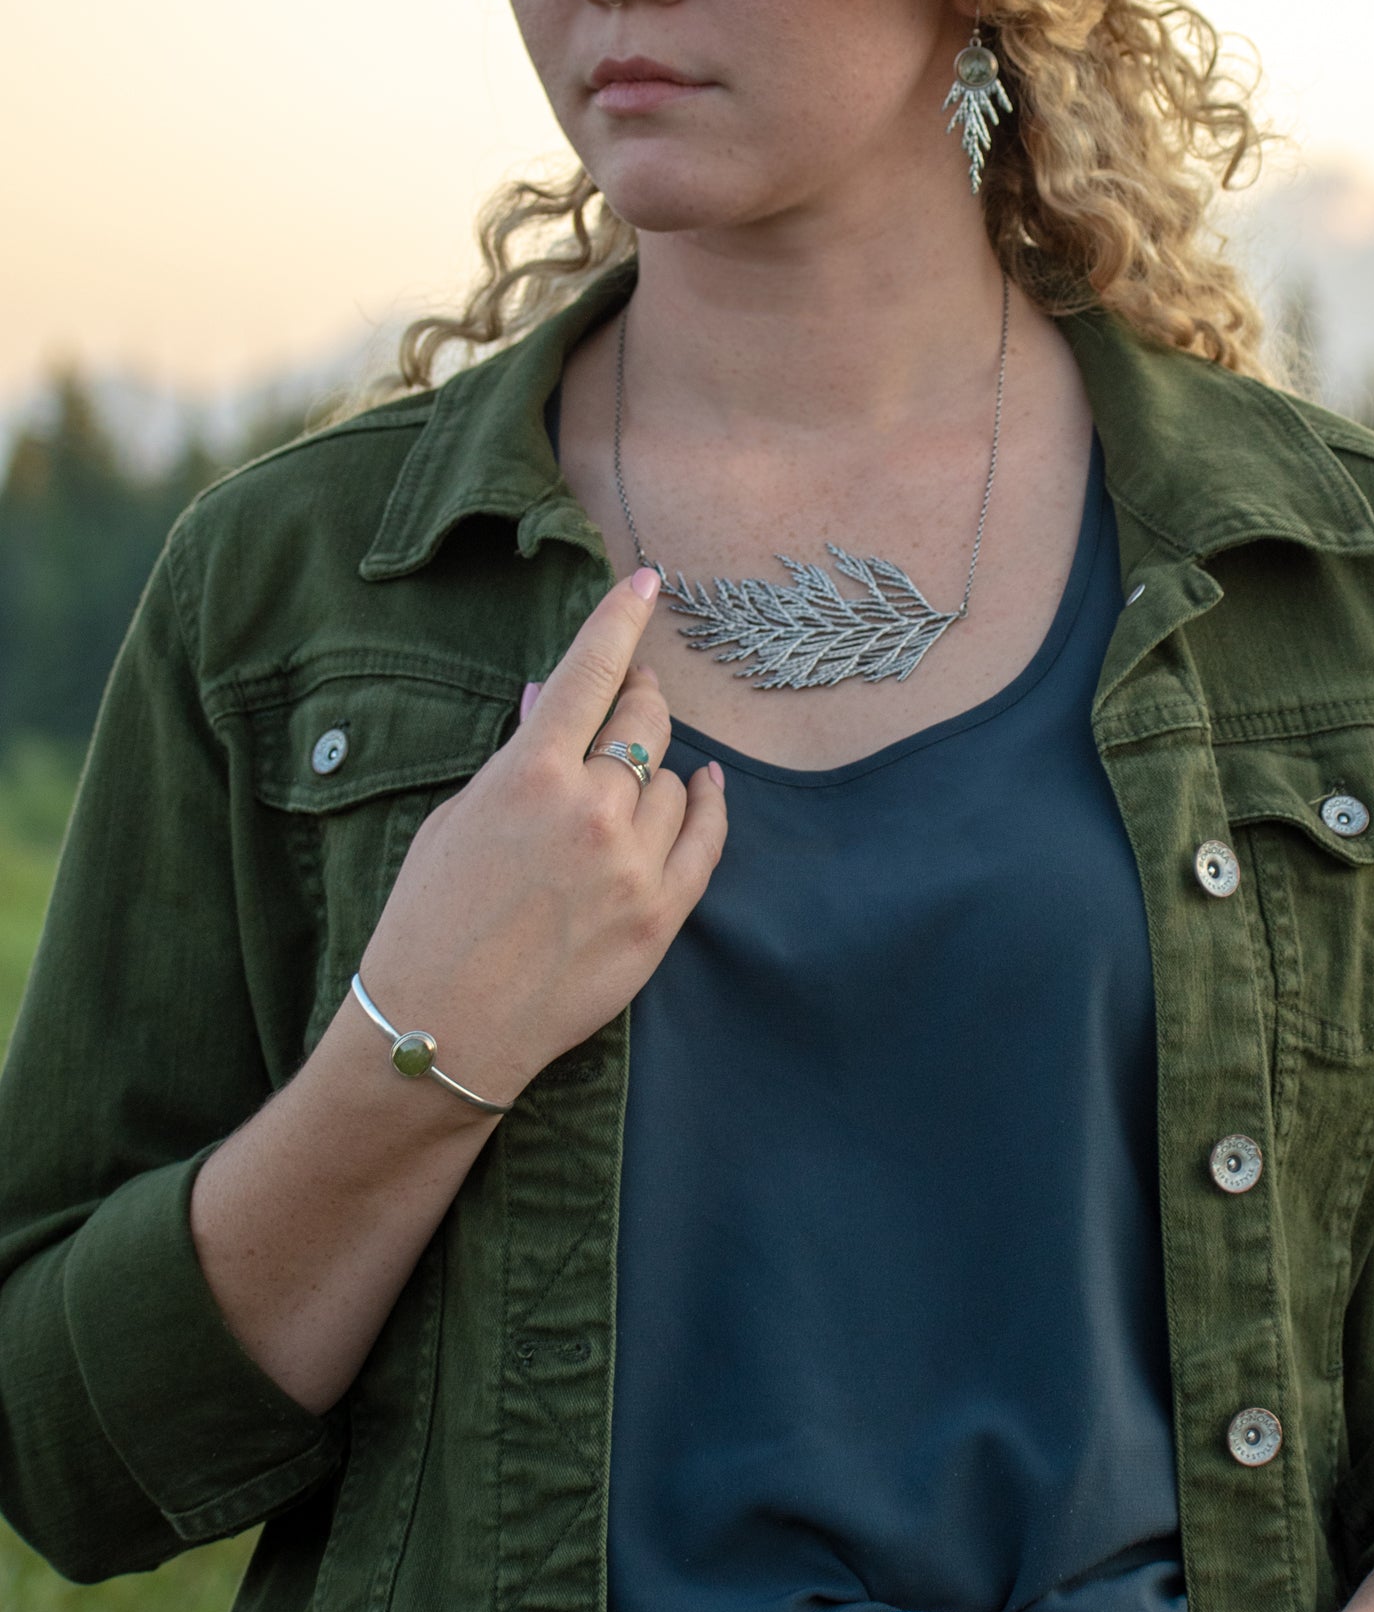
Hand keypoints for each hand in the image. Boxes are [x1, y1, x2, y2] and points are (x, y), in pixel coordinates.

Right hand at [355, 567, 726, 1107]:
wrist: (441, 1030)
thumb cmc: (428, 920)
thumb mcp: (456, 819)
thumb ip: (516, 759)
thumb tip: (548, 701)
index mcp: (529, 776)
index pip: (590, 673)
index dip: (621, 619)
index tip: (645, 581)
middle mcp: (590, 810)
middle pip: (646, 722)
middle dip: (640, 700)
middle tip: (632, 698)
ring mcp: (633, 865)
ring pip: (676, 782)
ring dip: (657, 772)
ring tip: (627, 786)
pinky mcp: (661, 915)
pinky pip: (707, 840)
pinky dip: (709, 807)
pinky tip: (706, 789)